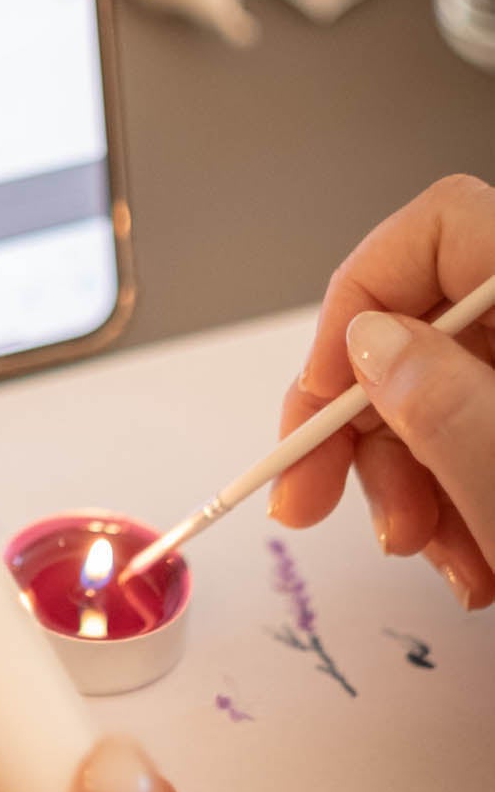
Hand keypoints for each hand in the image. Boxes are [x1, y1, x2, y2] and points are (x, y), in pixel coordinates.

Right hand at [271, 175, 494, 609]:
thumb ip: (444, 404)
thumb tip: (368, 345)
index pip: (438, 227)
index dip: (360, 302)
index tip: (320, 397)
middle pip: (424, 325)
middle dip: (364, 424)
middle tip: (313, 500)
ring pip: (446, 395)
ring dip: (408, 483)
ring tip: (431, 557)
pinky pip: (484, 441)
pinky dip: (461, 502)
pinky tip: (474, 563)